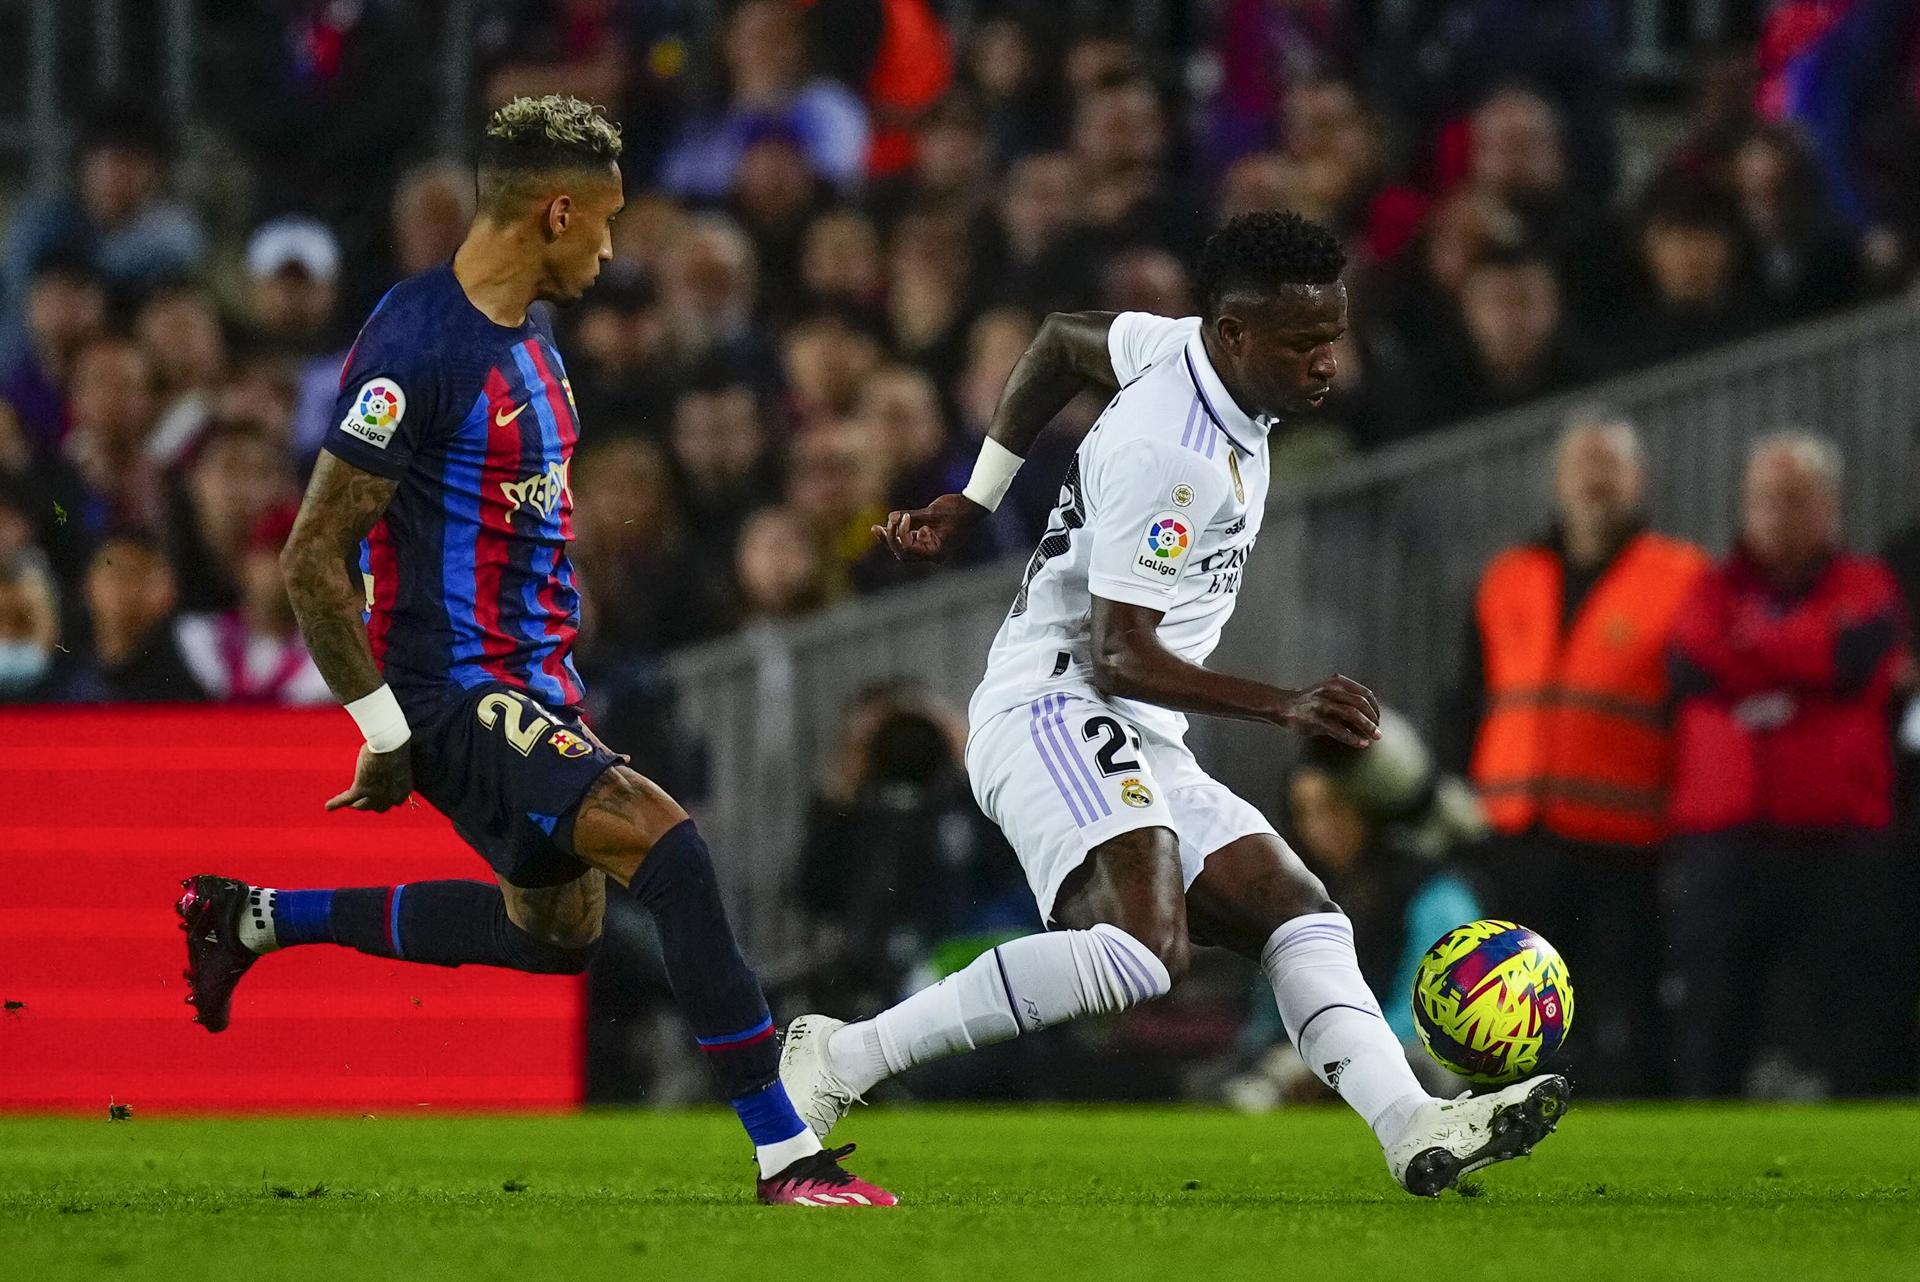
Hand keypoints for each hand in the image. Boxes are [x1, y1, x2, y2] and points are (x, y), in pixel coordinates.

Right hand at [325, 742, 414, 811]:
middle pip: (377, 806)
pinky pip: (346, 799)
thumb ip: (393, 771)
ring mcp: (375, 795)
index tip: (380, 793)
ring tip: (348, 803)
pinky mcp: (360, 789)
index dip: (385, 797)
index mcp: (403, 790)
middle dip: (370, 804)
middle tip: (362, 801)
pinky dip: (336, 803)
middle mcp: (391, 797)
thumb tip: (386, 767)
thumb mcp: (398, 762)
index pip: (393, 801)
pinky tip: (328, 806)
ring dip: (355, 804)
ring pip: (361, 805)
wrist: (390, 743)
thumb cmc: (396, 746)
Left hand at [872, 493, 987, 561]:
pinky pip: (910, 540)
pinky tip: (887, 524)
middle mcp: (933, 553)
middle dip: (890, 540)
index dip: (900, 535)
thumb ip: (911, 516)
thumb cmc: (957, 509)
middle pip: (903, 553)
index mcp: (937, 552)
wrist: (973, 505)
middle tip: (876, 528)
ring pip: (904, 548)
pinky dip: (900, 532)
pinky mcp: (929, 539)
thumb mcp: (932, 512)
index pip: (909, 550)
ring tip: (875, 528)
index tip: (901, 518)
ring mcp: (930, 548)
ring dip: (891, 537)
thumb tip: (889, 517)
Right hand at [1274, 674, 1380, 747]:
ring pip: (1352, 714)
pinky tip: (1361, 744)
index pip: (1365, 693)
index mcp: (1337, 683)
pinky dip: (1352, 737)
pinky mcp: (1316, 719)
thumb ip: (1345, 701)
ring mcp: (1323, 704)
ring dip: (1367, 727)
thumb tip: (1366, 719)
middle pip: (1361, 703)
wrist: (1282, 705)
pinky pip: (1339, 729)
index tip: (1377, 719)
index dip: (1375, 708)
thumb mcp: (1328, 693)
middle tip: (1378, 732)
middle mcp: (1331, 691)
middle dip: (1373, 719)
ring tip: (1375, 737)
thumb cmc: (1308, 702)